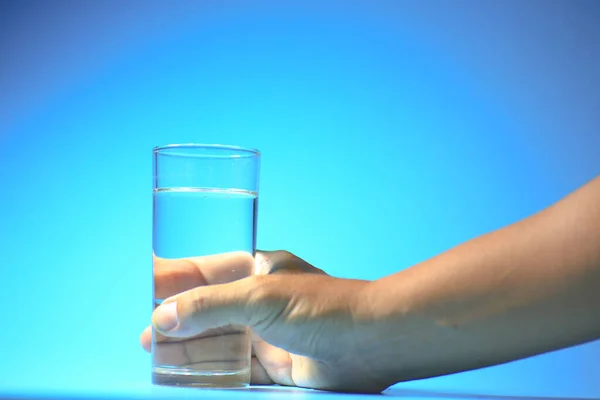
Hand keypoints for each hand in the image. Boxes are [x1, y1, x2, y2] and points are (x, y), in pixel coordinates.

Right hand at [140, 251, 385, 392]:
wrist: (370, 342)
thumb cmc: (321, 306)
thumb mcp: (258, 298)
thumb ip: (209, 306)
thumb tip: (162, 318)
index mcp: (257, 270)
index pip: (206, 272)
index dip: (176, 281)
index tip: (148, 291)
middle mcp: (259, 301)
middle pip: (208, 311)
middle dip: (178, 323)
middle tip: (147, 337)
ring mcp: (267, 334)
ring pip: (218, 342)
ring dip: (189, 350)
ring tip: (157, 358)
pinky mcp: (275, 365)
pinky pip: (234, 369)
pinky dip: (210, 373)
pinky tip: (187, 378)